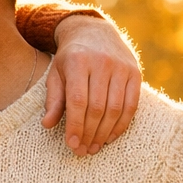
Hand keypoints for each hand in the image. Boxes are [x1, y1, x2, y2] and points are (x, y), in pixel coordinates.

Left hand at [45, 15, 141, 154]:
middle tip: (82, 150)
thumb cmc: (71, 58)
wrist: (95, 31)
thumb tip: (47, 125)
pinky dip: (121, 124)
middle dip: (89, 133)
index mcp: (77, 61)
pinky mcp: (135, 73)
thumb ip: (53, 99)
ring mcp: (121, 67)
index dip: (75, 125)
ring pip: (115, 109)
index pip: (78, 101)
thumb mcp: (56, 73)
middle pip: (97, 107)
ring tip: (94, 147)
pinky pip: (131, 105)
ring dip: (104, 133)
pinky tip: (110, 137)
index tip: (71, 144)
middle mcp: (101, 63)